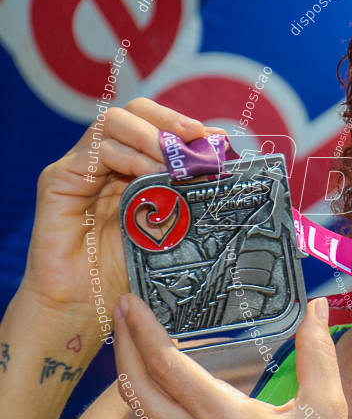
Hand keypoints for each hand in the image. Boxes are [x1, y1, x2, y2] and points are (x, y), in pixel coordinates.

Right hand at [23, 99, 221, 349]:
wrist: (84, 305)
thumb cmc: (128, 271)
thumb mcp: (171, 227)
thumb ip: (188, 196)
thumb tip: (225, 167)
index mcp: (131, 167)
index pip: (155, 124)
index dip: (185, 125)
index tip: (216, 139)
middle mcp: (106, 160)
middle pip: (135, 112)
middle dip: (170, 121)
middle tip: (197, 138)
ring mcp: (81, 167)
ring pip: (114, 124)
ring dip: (153, 137)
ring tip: (178, 161)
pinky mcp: (60, 179)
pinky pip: (96, 152)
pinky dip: (131, 157)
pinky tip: (153, 174)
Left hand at [113, 294, 351, 418]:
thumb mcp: (327, 406)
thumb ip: (318, 352)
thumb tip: (317, 307)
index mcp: (226, 417)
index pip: (167, 364)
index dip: (143, 329)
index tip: (132, 302)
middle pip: (139, 385)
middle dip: (124, 342)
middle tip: (122, 310)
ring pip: (140, 412)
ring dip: (131, 372)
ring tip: (132, 342)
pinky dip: (144, 404)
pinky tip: (154, 390)